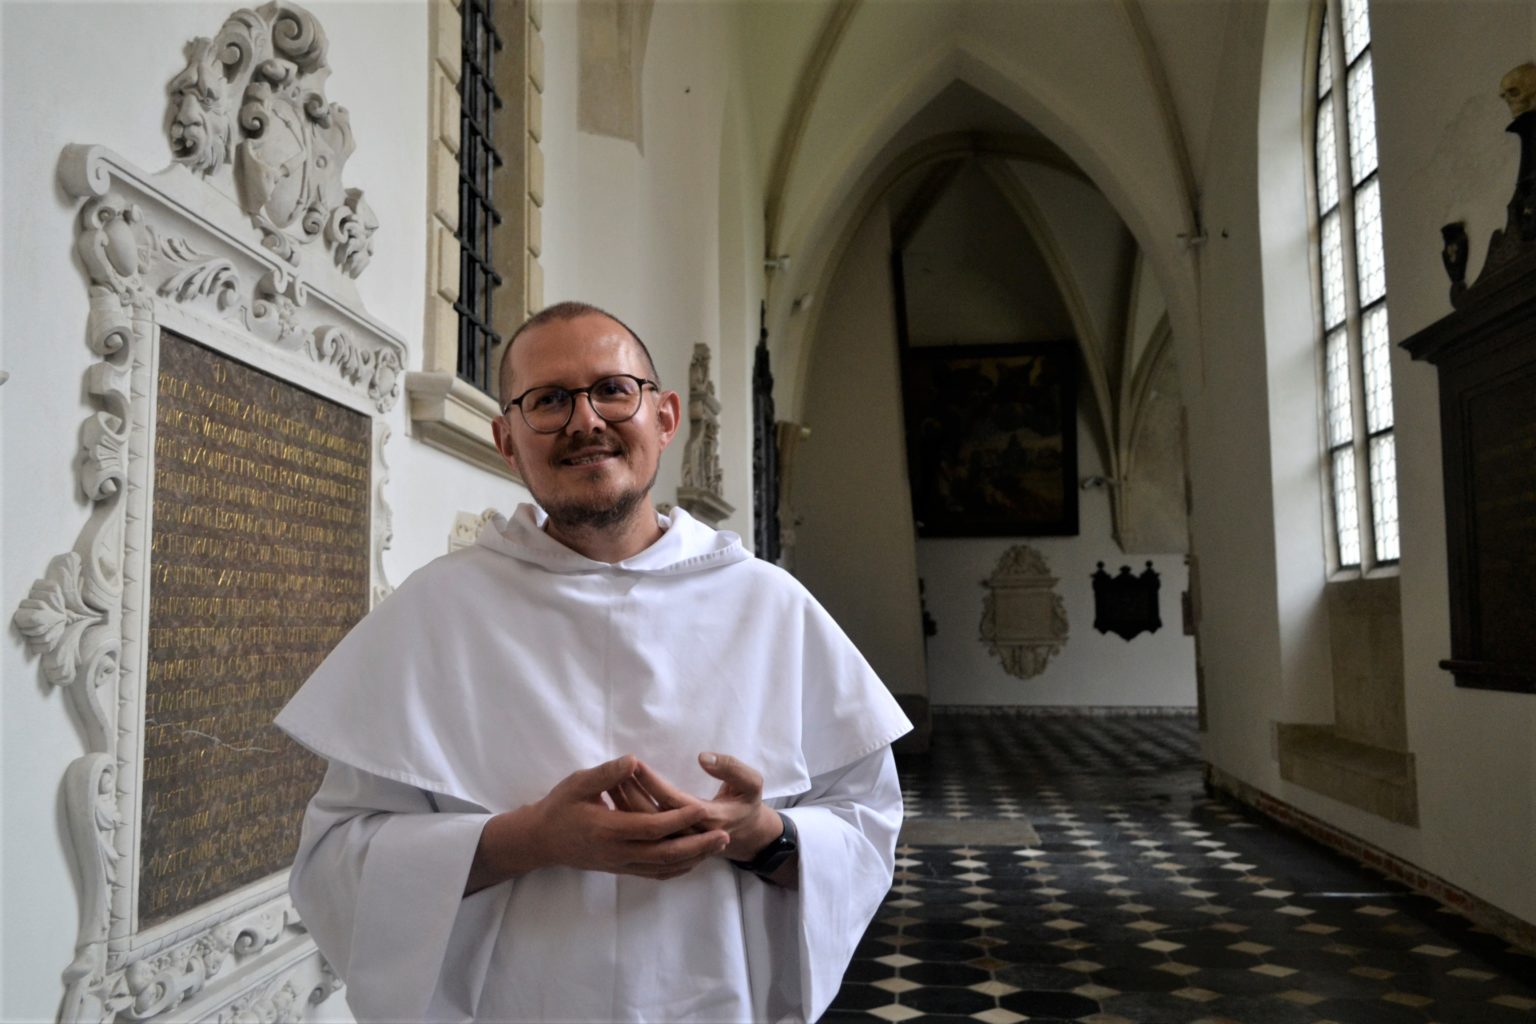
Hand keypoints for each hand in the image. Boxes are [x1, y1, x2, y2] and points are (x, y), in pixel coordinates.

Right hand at [467, 755, 728, 892]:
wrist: (541, 841)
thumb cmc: (559, 807)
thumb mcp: (578, 783)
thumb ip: (607, 775)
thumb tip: (633, 761)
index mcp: (609, 829)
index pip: (653, 827)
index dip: (679, 819)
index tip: (702, 807)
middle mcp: (618, 852)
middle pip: (666, 854)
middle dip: (698, 845)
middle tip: (725, 835)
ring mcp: (621, 864)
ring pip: (663, 867)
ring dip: (693, 859)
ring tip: (718, 847)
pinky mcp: (622, 870)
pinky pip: (655, 874)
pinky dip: (677, 869)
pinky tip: (693, 861)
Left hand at [619, 753, 782, 862]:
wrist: (747, 835)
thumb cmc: (746, 804)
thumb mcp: (751, 783)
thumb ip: (731, 768)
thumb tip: (703, 757)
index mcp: (709, 818)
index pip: (671, 800)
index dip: (652, 782)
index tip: (634, 762)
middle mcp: (689, 835)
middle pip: (651, 816)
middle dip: (631, 792)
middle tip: (614, 770)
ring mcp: (677, 842)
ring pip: (643, 828)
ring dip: (625, 803)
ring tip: (610, 780)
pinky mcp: (669, 843)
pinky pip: (642, 834)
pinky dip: (628, 816)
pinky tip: (615, 798)